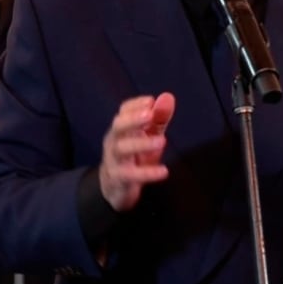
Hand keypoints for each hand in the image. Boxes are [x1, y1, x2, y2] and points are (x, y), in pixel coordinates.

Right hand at [98, 93, 174, 211]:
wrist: (114, 187)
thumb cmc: (134, 155)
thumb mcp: (147, 136)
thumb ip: (158, 118)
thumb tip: (168, 96)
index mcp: (121, 128)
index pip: (124, 111)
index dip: (135, 105)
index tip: (150, 101)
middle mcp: (114, 141)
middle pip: (118, 126)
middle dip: (133, 119)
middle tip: (150, 114)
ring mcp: (114, 160)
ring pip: (122, 149)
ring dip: (142, 143)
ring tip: (163, 141)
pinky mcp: (118, 179)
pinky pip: (130, 175)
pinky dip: (146, 173)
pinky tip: (163, 171)